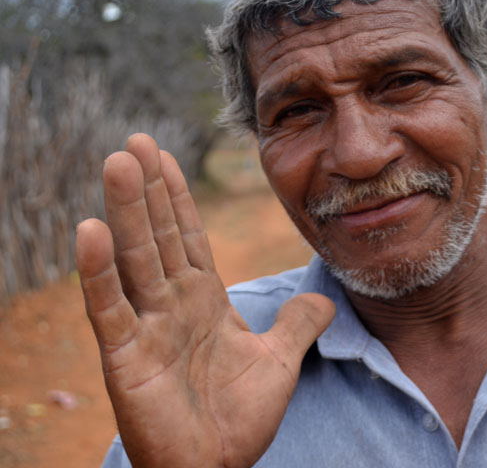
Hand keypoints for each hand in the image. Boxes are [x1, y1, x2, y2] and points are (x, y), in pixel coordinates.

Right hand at [75, 134, 334, 467]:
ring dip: (127, 210)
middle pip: (160, 235)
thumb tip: (326, 298)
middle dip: (150, 188)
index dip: (178, 196)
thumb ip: (298, 324)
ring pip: (135, 258)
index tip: (166, 155)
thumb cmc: (239, 417)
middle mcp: (171, 305)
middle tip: (136, 140)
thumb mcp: (279, 360)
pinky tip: (90, 230)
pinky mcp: (126, 357)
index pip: (188, 236)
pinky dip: (98, 272)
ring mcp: (147, 327)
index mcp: (203, 301)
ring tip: (119, 162)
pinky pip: (110, 308)